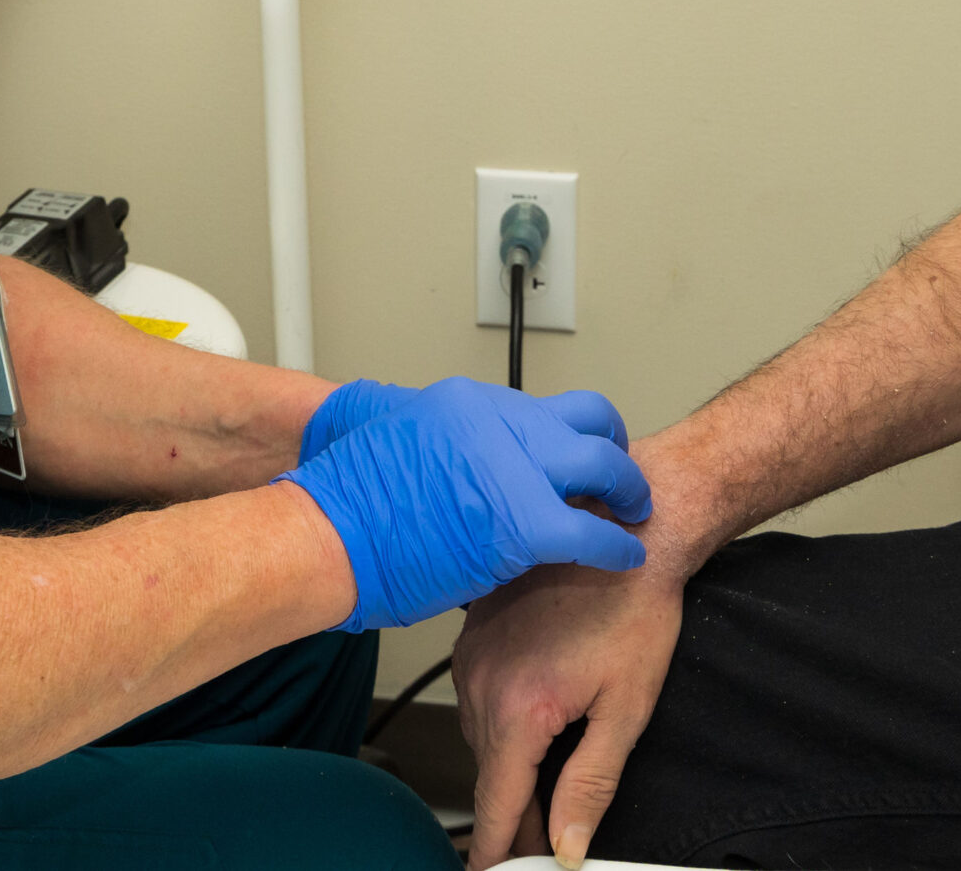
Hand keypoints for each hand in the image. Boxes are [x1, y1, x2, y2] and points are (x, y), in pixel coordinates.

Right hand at [278, 377, 651, 632]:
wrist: (325, 535)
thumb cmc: (340, 501)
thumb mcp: (376, 426)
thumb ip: (419, 430)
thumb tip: (431, 446)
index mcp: (467, 402)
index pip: (543, 410)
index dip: (569, 438)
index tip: (580, 461)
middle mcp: (499, 420)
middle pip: (589, 420)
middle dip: (614, 450)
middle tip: (624, 480)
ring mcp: (515, 466)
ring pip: (604, 465)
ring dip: (627, 492)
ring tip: (634, 515)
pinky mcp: (524, 522)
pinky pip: (595, 532)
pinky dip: (617, 546)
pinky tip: (625, 558)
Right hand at [455, 428, 707, 869]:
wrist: (628, 528)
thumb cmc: (635, 606)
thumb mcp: (626, 708)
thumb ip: (591, 782)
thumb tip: (568, 842)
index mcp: (518, 710)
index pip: (496, 808)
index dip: (498, 853)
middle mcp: (481, 683)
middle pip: (489, 776)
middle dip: (516, 813)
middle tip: (546, 843)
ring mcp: (471, 654)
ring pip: (482, 739)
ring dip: (509, 766)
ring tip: (547, 785)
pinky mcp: (472, 632)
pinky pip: (478, 698)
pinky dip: (501, 721)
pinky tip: (536, 718)